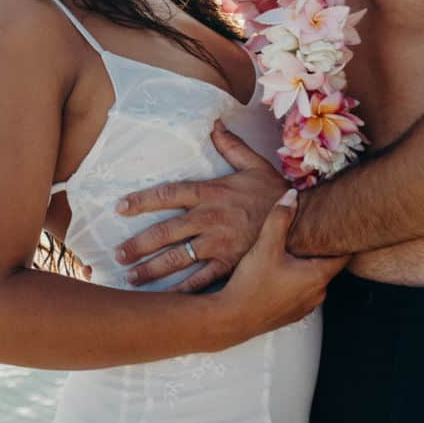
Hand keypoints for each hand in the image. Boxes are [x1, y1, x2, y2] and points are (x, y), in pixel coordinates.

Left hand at [111, 123, 292, 290]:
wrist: (305, 222)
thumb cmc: (277, 193)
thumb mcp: (255, 165)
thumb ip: (231, 147)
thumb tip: (215, 123)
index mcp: (211, 193)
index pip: (168, 194)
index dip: (141, 201)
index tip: (120, 208)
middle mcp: (209, 219)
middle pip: (165, 232)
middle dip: (138, 244)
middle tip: (118, 254)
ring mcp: (218, 244)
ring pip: (177, 258)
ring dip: (151, 269)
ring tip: (130, 277)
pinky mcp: (229, 265)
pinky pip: (201, 281)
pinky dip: (181, 291)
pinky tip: (164, 299)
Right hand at [212, 191, 348, 334]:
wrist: (232, 318)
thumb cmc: (251, 285)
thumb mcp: (265, 246)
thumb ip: (280, 218)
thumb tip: (292, 195)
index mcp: (317, 276)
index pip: (343, 255)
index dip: (342, 239)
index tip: (340, 228)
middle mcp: (318, 294)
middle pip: (328, 266)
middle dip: (319, 251)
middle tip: (310, 235)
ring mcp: (306, 306)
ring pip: (314, 280)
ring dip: (307, 267)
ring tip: (291, 253)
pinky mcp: (293, 314)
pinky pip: (302, 292)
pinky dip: (296, 281)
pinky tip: (279, 274)